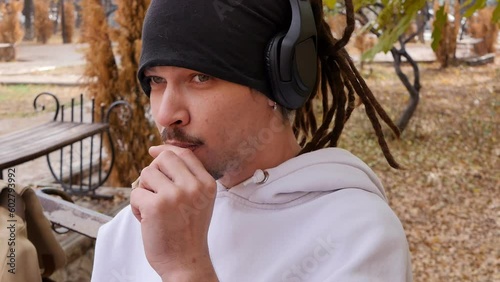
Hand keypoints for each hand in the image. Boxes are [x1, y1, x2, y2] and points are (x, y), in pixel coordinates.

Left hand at [130, 145, 217, 280]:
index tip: (154, 152)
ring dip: (144, 190)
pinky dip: (135, 207)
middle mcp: (194, 187)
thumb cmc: (188, 232)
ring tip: (152, 209)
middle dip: (153, 172)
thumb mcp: (199, 200)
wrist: (186, 262)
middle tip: (154, 192)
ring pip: (146, 174)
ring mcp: (175, 195)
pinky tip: (146, 220)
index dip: (166, 151)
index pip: (184, 154)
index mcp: (207, 184)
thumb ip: (187, 177)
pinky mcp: (156, 206)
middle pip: (164, 159)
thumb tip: (157, 152)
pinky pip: (135, 193)